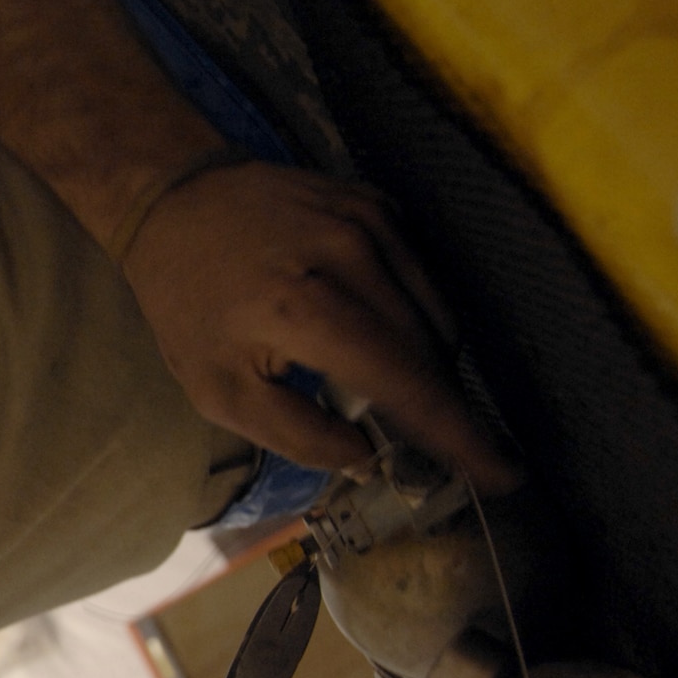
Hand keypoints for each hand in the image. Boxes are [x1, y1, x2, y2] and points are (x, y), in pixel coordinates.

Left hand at [120, 159, 521, 494]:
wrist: (177, 203)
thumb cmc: (191, 306)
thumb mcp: (217, 390)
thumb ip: (293, 434)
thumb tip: (364, 459)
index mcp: (303, 307)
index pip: (403, 381)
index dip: (454, 433)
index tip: (500, 473)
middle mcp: (349, 255)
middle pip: (429, 351)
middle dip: (439, 407)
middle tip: (431, 446)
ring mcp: (371, 223)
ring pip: (437, 316)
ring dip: (429, 365)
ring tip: (391, 391)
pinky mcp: (380, 206)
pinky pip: (425, 279)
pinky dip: (418, 320)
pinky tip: (383, 338)